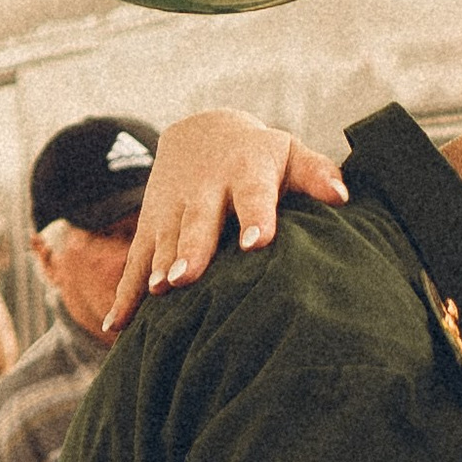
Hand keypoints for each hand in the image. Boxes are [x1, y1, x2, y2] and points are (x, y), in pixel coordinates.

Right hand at [103, 111, 347, 332]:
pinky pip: (134, 263)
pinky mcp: (148, 227)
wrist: (202, 133)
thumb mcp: (290, 155)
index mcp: (246, 173)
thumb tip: (342, 196)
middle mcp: (204, 191)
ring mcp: (172, 210)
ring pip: (162, 241)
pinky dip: (125, 294)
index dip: (256, 217)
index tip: (258, 243)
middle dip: (192, 249)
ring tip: (159, 293)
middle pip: (198, 222)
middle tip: (187, 277)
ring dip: (158, 267)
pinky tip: (119, 328)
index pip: (253, 195)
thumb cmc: (261, 158)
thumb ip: (316, 174)